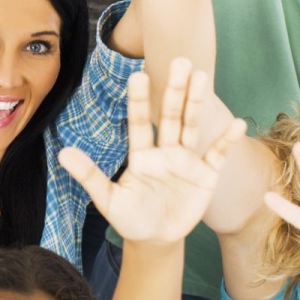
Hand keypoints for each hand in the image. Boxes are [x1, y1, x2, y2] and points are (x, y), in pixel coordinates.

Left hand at [59, 62, 244, 244]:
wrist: (155, 239)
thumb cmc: (129, 217)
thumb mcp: (108, 199)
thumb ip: (89, 175)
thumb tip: (62, 154)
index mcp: (140, 154)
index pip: (140, 122)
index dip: (140, 100)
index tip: (138, 75)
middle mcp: (164, 150)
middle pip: (171, 115)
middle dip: (175, 90)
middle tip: (180, 60)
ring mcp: (186, 160)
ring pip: (192, 126)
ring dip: (197, 102)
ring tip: (202, 76)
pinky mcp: (205, 175)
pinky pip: (216, 154)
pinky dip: (226, 141)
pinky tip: (236, 124)